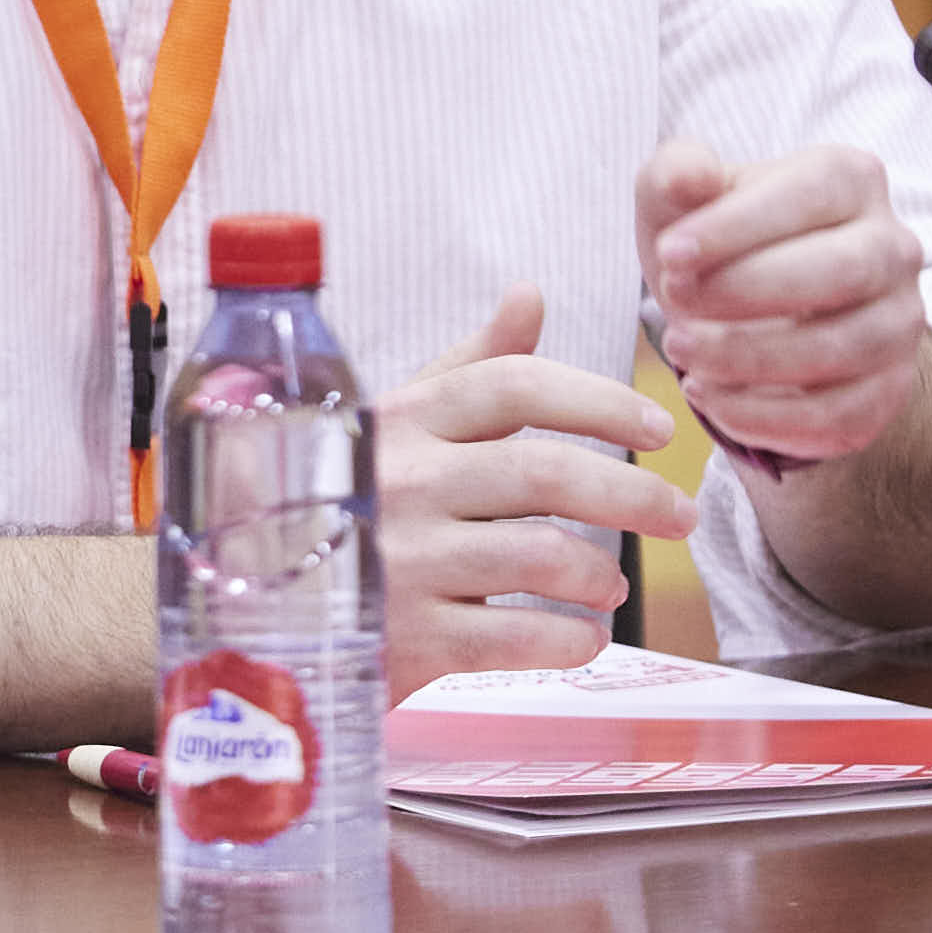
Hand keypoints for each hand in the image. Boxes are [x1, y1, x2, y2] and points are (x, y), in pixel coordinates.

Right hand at [375, 285, 696, 691]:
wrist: (251, 610)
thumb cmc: (342, 504)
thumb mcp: (394, 425)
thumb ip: (469, 366)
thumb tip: (529, 293)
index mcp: (401, 423)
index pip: (512, 387)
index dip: (598, 400)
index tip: (657, 428)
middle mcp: (401, 484)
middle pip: (544, 472)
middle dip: (633, 494)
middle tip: (680, 515)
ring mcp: (403, 563)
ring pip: (543, 556)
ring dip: (600, 575)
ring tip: (610, 586)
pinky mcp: (408, 639)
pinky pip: (521, 637)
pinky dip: (573, 639)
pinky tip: (581, 636)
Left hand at [639, 140, 927, 469]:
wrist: (747, 312)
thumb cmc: (712, 241)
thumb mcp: (679, 198)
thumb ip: (676, 174)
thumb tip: (689, 175)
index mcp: (849, 179)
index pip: (808, 196)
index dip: (736, 227)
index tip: (668, 255)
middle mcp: (893, 248)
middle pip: (842, 269)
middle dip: (746, 292)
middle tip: (673, 306)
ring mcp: (900, 323)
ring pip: (843, 347)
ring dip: (750, 357)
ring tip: (682, 351)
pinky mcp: (887, 390)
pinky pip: (839, 415)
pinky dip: (766, 415)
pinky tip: (708, 397)